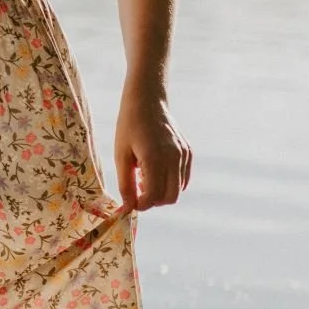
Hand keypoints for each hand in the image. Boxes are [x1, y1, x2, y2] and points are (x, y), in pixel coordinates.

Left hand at [114, 89, 191, 211]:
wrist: (147, 100)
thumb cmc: (129, 126)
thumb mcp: (120, 155)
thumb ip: (125, 184)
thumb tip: (129, 208)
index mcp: (155, 158)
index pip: (154, 196)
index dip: (141, 205)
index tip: (131, 201)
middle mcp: (174, 157)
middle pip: (170, 198)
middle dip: (153, 201)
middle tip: (138, 190)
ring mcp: (183, 154)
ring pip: (178, 190)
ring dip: (161, 191)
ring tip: (145, 176)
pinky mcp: (188, 152)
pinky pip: (183, 178)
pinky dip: (171, 182)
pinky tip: (156, 170)